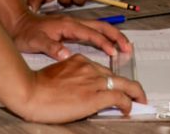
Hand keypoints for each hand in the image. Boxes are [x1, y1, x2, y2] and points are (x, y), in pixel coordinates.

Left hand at [10, 10, 132, 59]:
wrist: (17, 24)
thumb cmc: (25, 33)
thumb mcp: (36, 41)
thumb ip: (51, 47)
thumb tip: (66, 55)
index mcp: (68, 25)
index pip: (91, 33)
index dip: (103, 43)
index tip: (114, 52)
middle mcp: (73, 23)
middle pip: (101, 26)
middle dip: (116, 36)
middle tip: (128, 47)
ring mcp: (73, 25)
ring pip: (99, 28)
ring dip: (113, 35)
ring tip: (124, 46)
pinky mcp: (72, 30)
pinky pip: (93, 32)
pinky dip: (104, 37)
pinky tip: (108, 44)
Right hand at [13, 54, 146, 122]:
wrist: (30, 92)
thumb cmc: (36, 87)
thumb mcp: (57, 76)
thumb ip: (72, 78)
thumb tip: (80, 91)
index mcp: (79, 61)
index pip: (103, 70)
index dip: (112, 80)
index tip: (116, 87)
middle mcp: (89, 68)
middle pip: (118, 75)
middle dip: (131, 86)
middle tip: (138, 95)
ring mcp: (94, 81)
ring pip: (124, 84)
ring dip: (134, 94)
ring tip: (139, 102)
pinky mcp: (95, 96)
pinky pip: (119, 97)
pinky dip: (127, 103)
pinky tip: (128, 109)